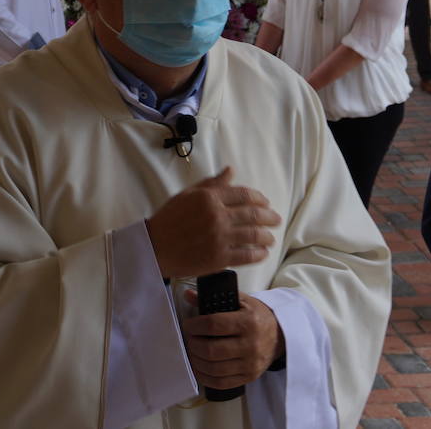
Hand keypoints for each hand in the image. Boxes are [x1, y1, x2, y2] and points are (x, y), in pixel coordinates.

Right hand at [146, 168, 280, 278]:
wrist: (154, 248)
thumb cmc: (169, 219)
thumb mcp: (188, 195)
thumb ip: (211, 183)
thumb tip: (231, 171)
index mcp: (209, 198)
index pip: (244, 195)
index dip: (260, 198)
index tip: (266, 203)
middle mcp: (217, 216)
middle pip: (254, 214)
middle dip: (270, 217)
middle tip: (276, 220)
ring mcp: (219, 238)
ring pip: (253, 235)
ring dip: (267, 236)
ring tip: (271, 238)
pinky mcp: (219, 258)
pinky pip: (246, 256)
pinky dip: (258, 254)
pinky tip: (262, 253)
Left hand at [181, 291, 283, 388]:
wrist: (280, 336)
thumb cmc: (257, 316)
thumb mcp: (240, 301)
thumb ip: (214, 298)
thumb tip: (188, 294)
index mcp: (248, 322)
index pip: (213, 325)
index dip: (195, 326)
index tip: (188, 325)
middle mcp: (251, 345)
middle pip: (211, 349)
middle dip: (194, 344)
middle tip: (190, 339)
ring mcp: (250, 364)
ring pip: (214, 368)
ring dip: (197, 360)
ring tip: (193, 352)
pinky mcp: (249, 377)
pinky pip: (221, 383)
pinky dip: (205, 377)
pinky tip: (200, 368)